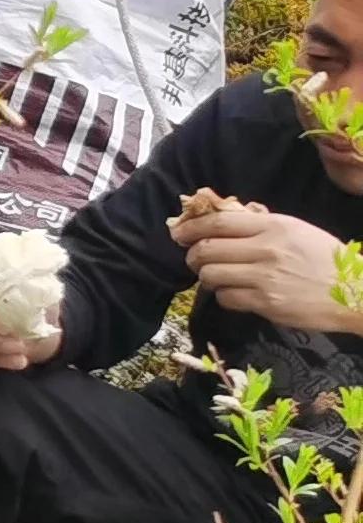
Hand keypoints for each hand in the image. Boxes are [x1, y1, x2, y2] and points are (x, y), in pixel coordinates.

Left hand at [178, 208, 362, 334]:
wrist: (355, 290)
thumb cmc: (325, 259)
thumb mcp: (298, 231)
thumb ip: (263, 225)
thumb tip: (225, 219)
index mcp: (274, 225)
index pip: (219, 221)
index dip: (191, 227)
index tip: (178, 233)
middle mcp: (267, 248)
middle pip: (206, 249)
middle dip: (192, 255)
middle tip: (194, 259)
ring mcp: (265, 277)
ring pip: (211, 274)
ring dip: (207, 277)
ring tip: (217, 277)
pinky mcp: (266, 302)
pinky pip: (226, 297)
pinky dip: (224, 296)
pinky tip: (236, 293)